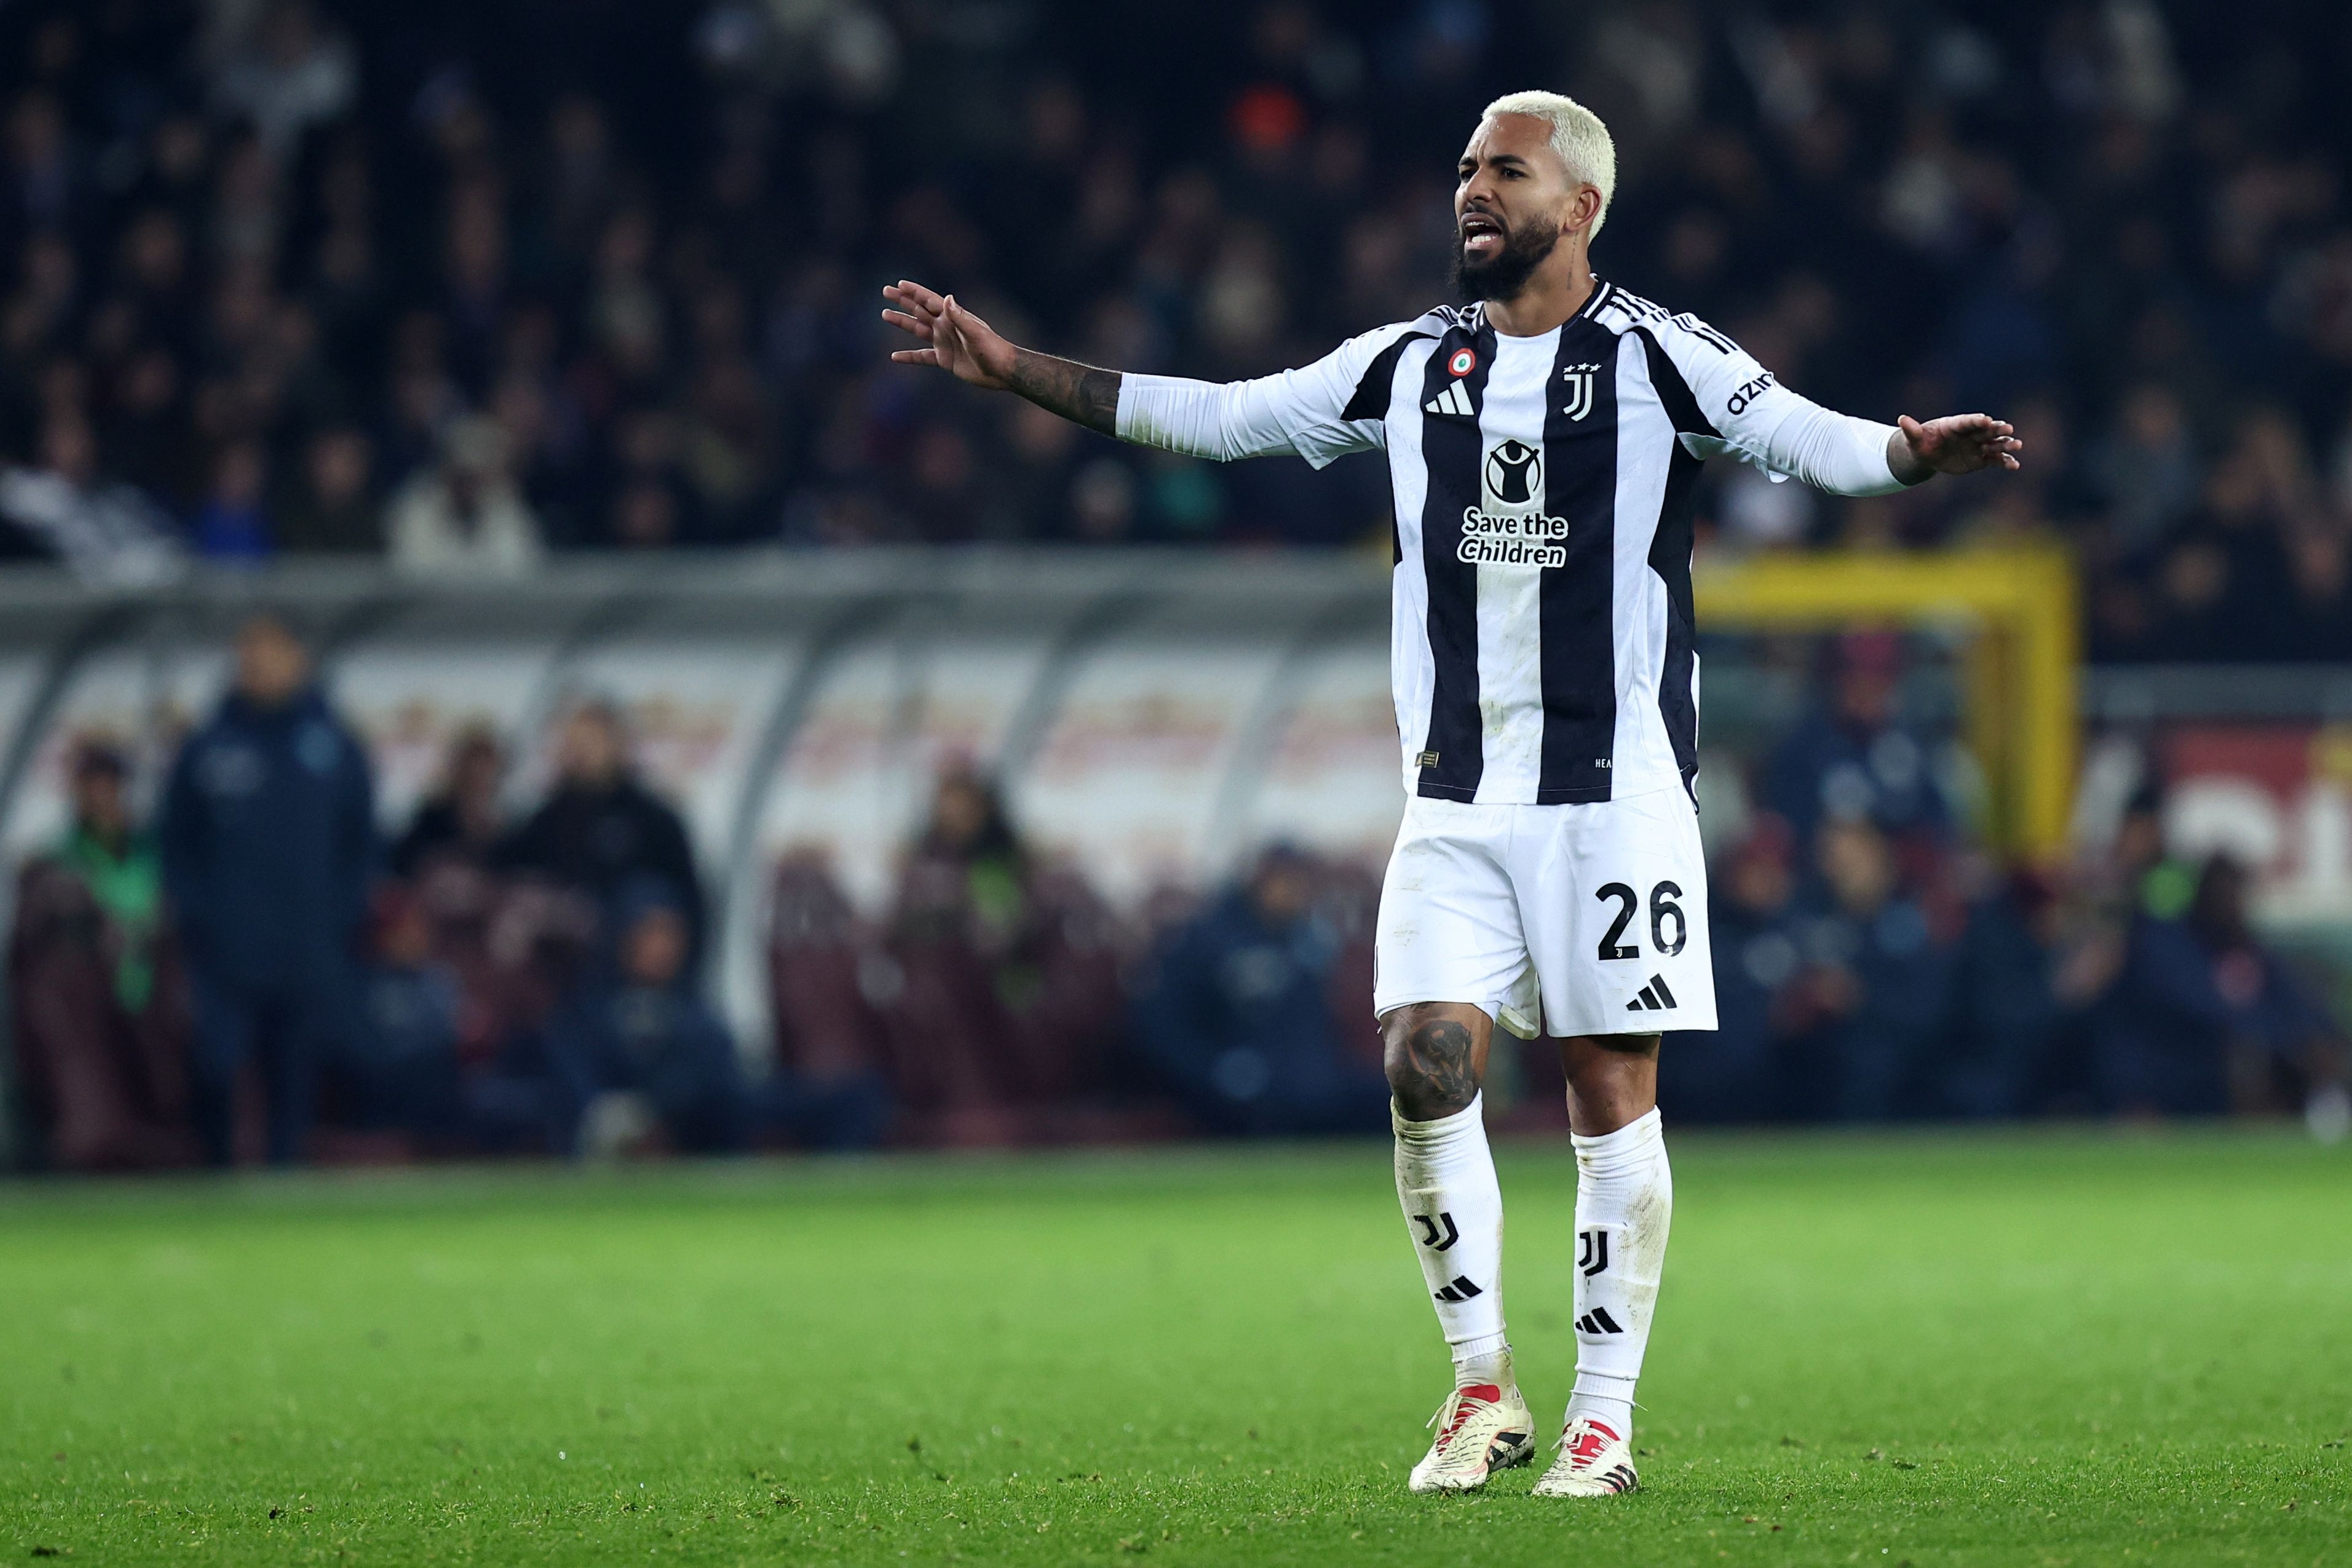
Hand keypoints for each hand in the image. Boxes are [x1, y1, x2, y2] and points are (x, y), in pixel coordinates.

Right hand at [882, 280, 1016, 389]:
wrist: (1001, 370)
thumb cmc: (992, 348)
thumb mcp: (975, 332)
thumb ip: (959, 317)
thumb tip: (947, 298)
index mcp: (952, 317)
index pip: (929, 300)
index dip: (914, 292)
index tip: (899, 284)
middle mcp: (946, 326)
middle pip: (919, 310)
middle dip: (903, 300)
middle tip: (886, 290)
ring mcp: (944, 342)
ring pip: (917, 330)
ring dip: (902, 322)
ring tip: (885, 314)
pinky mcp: (944, 359)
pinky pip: (922, 356)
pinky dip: (909, 357)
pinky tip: (895, 357)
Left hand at [1891, 413, 2023, 481]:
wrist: (1927, 455)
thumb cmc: (1921, 442)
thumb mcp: (1914, 438)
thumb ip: (1911, 430)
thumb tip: (1901, 419)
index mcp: (1955, 425)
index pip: (1968, 421)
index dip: (1976, 421)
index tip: (1986, 420)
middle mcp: (1970, 433)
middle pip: (1986, 430)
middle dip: (1997, 429)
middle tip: (2008, 428)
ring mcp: (1978, 445)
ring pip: (1995, 444)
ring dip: (2006, 444)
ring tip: (2018, 445)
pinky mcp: (1981, 459)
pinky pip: (1995, 460)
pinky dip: (2005, 462)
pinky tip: (2015, 466)